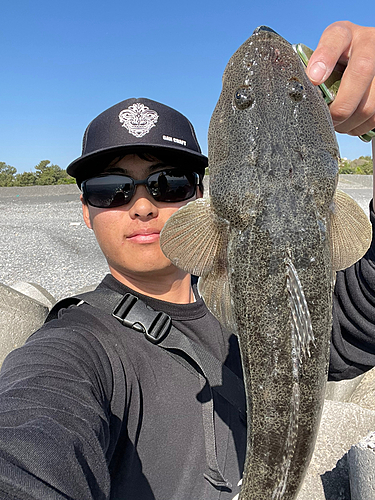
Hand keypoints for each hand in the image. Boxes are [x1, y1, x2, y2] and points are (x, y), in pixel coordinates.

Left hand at [306, 21, 374, 136]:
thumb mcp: (321, 58)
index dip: (325, 58)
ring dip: (349, 122)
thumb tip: (295, 89)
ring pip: (370, 102)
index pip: (336, 37)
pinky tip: (349, 123)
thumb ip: (309, 68)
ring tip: (337, 123)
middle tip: (327, 119)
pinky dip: (359, 126)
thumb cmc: (334, 64)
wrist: (361, 61)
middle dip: (339, 106)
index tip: (314, 78)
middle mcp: (369, 43)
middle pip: (361, 73)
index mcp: (345, 35)